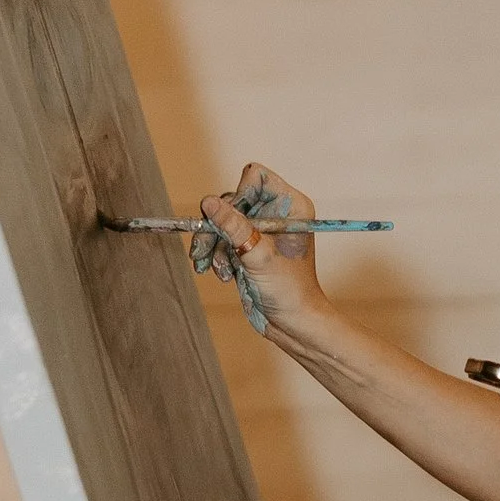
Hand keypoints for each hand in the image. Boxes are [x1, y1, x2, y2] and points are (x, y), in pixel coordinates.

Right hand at [193, 161, 327, 343]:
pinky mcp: (248, 246)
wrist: (292, 323)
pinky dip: (216, 255)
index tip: (233, 220)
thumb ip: (233, 227)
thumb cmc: (289, 290)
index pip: (256, 177)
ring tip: (218, 269)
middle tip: (208, 249)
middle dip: (218, 226)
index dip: (239, 195)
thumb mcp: (258, 255)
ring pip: (222, 220)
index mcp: (291, 206)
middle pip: (233, 199)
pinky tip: (222, 274)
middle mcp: (276, 212)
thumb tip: (208, 202)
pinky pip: (221, 238)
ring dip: (214, 244)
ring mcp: (260, 229)